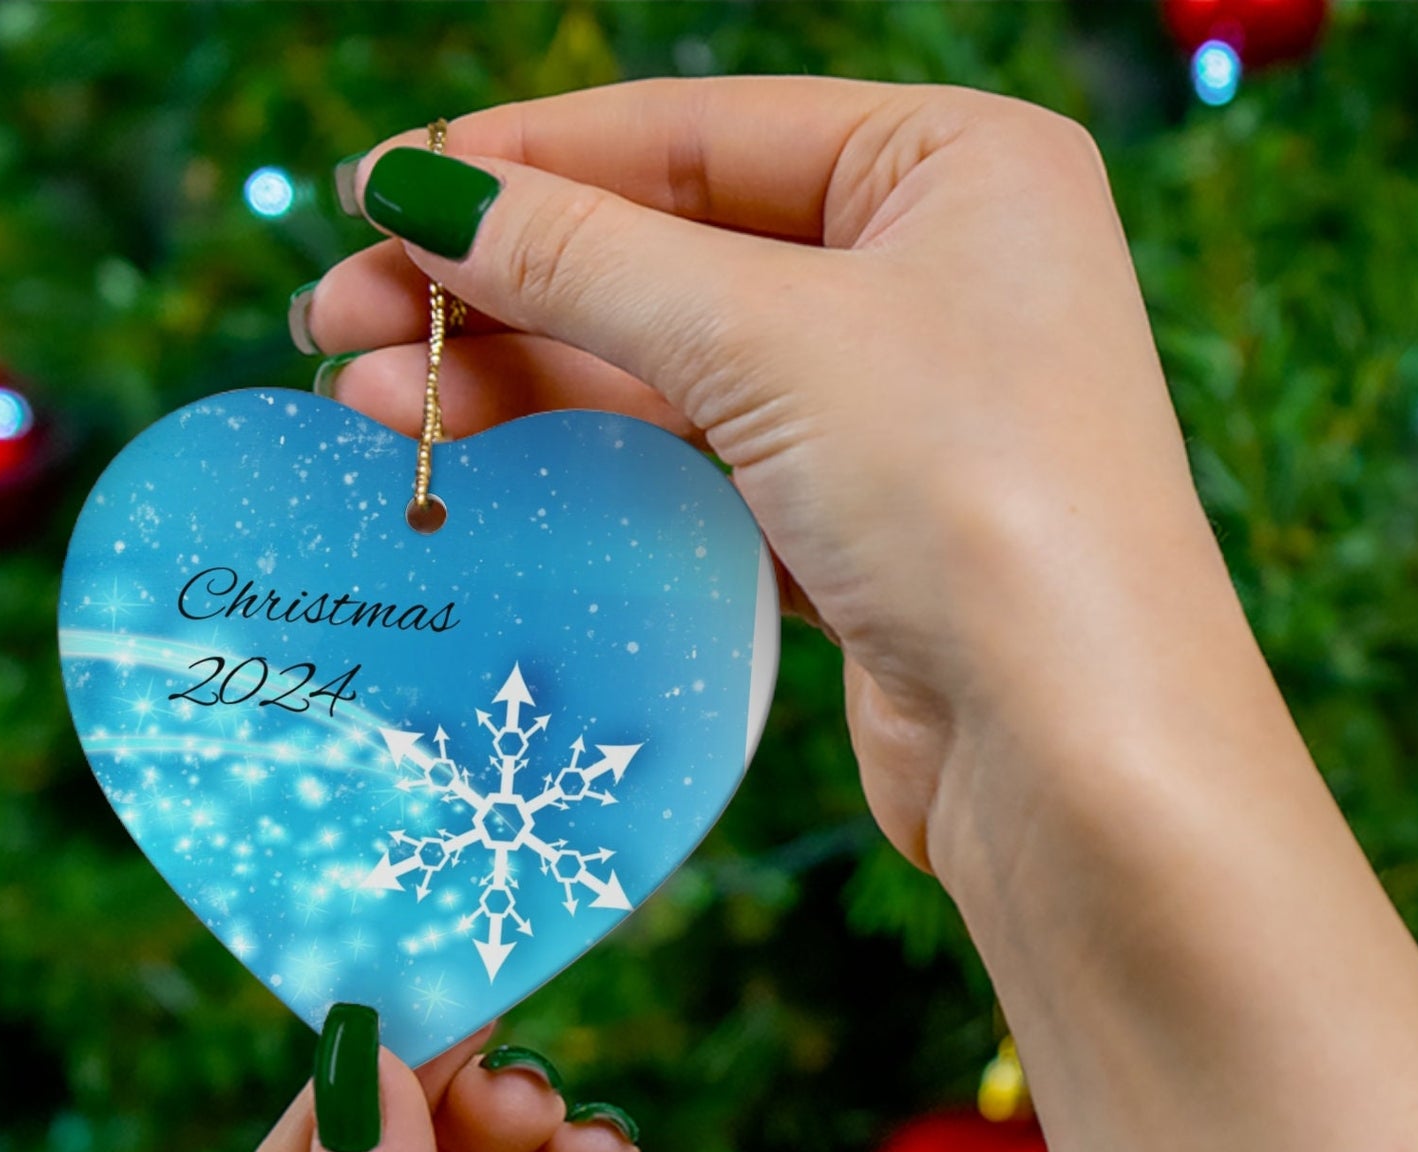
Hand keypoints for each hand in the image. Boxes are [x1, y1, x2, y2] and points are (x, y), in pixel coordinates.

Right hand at [303, 78, 1417, 1151]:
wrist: (1079, 754)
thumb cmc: (973, 498)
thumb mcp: (766, 341)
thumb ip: (583, 259)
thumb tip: (415, 192)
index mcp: (956, 166)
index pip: (697, 131)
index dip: (525, 161)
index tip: (375, 194)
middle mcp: (938, 274)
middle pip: (673, 251)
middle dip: (502, 288)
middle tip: (338, 321)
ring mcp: (902, 410)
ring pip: (677, 369)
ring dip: (526, 381)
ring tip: (373, 401)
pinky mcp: (865, 530)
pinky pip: (704, 467)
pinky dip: (597, 464)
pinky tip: (485, 464)